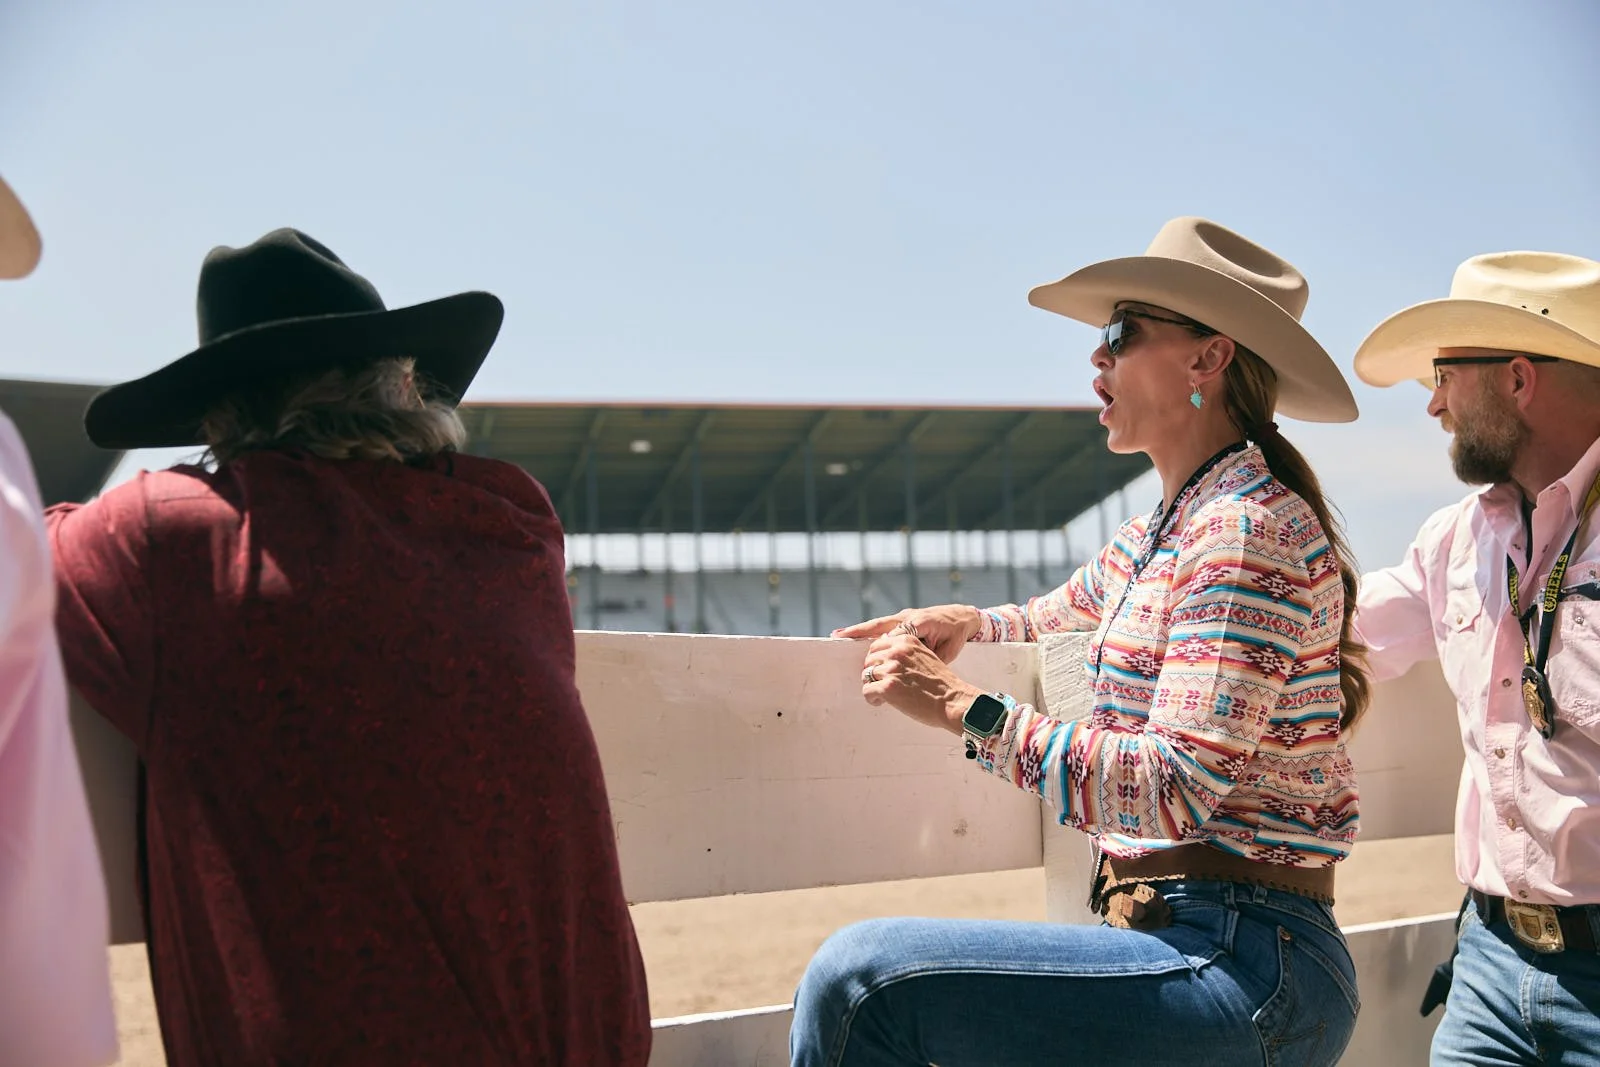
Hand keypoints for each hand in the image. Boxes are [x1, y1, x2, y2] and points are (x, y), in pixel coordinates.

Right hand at [832, 603, 982, 663]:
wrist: (962, 617)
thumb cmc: (956, 636)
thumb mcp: (947, 650)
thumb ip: (928, 657)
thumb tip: (912, 668)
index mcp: (919, 623)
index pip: (895, 635)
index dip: (880, 645)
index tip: (868, 657)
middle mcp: (908, 617)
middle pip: (878, 625)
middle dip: (858, 631)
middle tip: (837, 635)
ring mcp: (904, 617)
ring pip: (878, 624)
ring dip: (859, 630)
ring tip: (839, 634)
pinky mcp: (903, 619)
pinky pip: (883, 625)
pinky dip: (868, 630)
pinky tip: (855, 635)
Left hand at [858, 631, 982, 735]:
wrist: (953, 701)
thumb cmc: (941, 683)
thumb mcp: (924, 656)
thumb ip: (906, 652)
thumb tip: (885, 657)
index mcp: (906, 641)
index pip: (877, 645)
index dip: (877, 660)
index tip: (882, 670)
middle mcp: (897, 651)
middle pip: (869, 659)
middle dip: (873, 672)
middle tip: (882, 684)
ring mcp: (891, 669)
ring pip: (866, 675)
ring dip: (872, 685)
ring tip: (883, 695)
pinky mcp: (887, 687)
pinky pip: (867, 691)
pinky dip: (872, 698)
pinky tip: (881, 702)